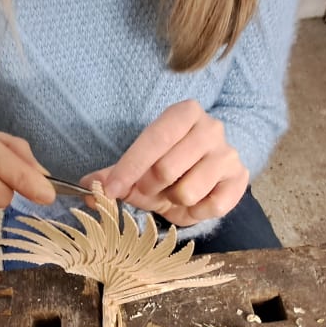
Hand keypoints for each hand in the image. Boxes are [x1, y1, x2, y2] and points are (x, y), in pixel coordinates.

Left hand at [81, 100, 247, 226]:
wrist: (214, 168)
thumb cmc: (173, 163)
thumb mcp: (142, 164)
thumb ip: (113, 175)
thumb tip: (86, 187)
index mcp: (184, 114)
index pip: (153, 140)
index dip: (128, 168)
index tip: (109, 190)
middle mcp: (211, 128)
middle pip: (166, 169)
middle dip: (150, 188)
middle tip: (150, 189)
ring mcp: (228, 154)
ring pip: (187, 192)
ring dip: (173, 201)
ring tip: (175, 193)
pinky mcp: (240, 180)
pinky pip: (211, 207)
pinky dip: (195, 213)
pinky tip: (195, 202)